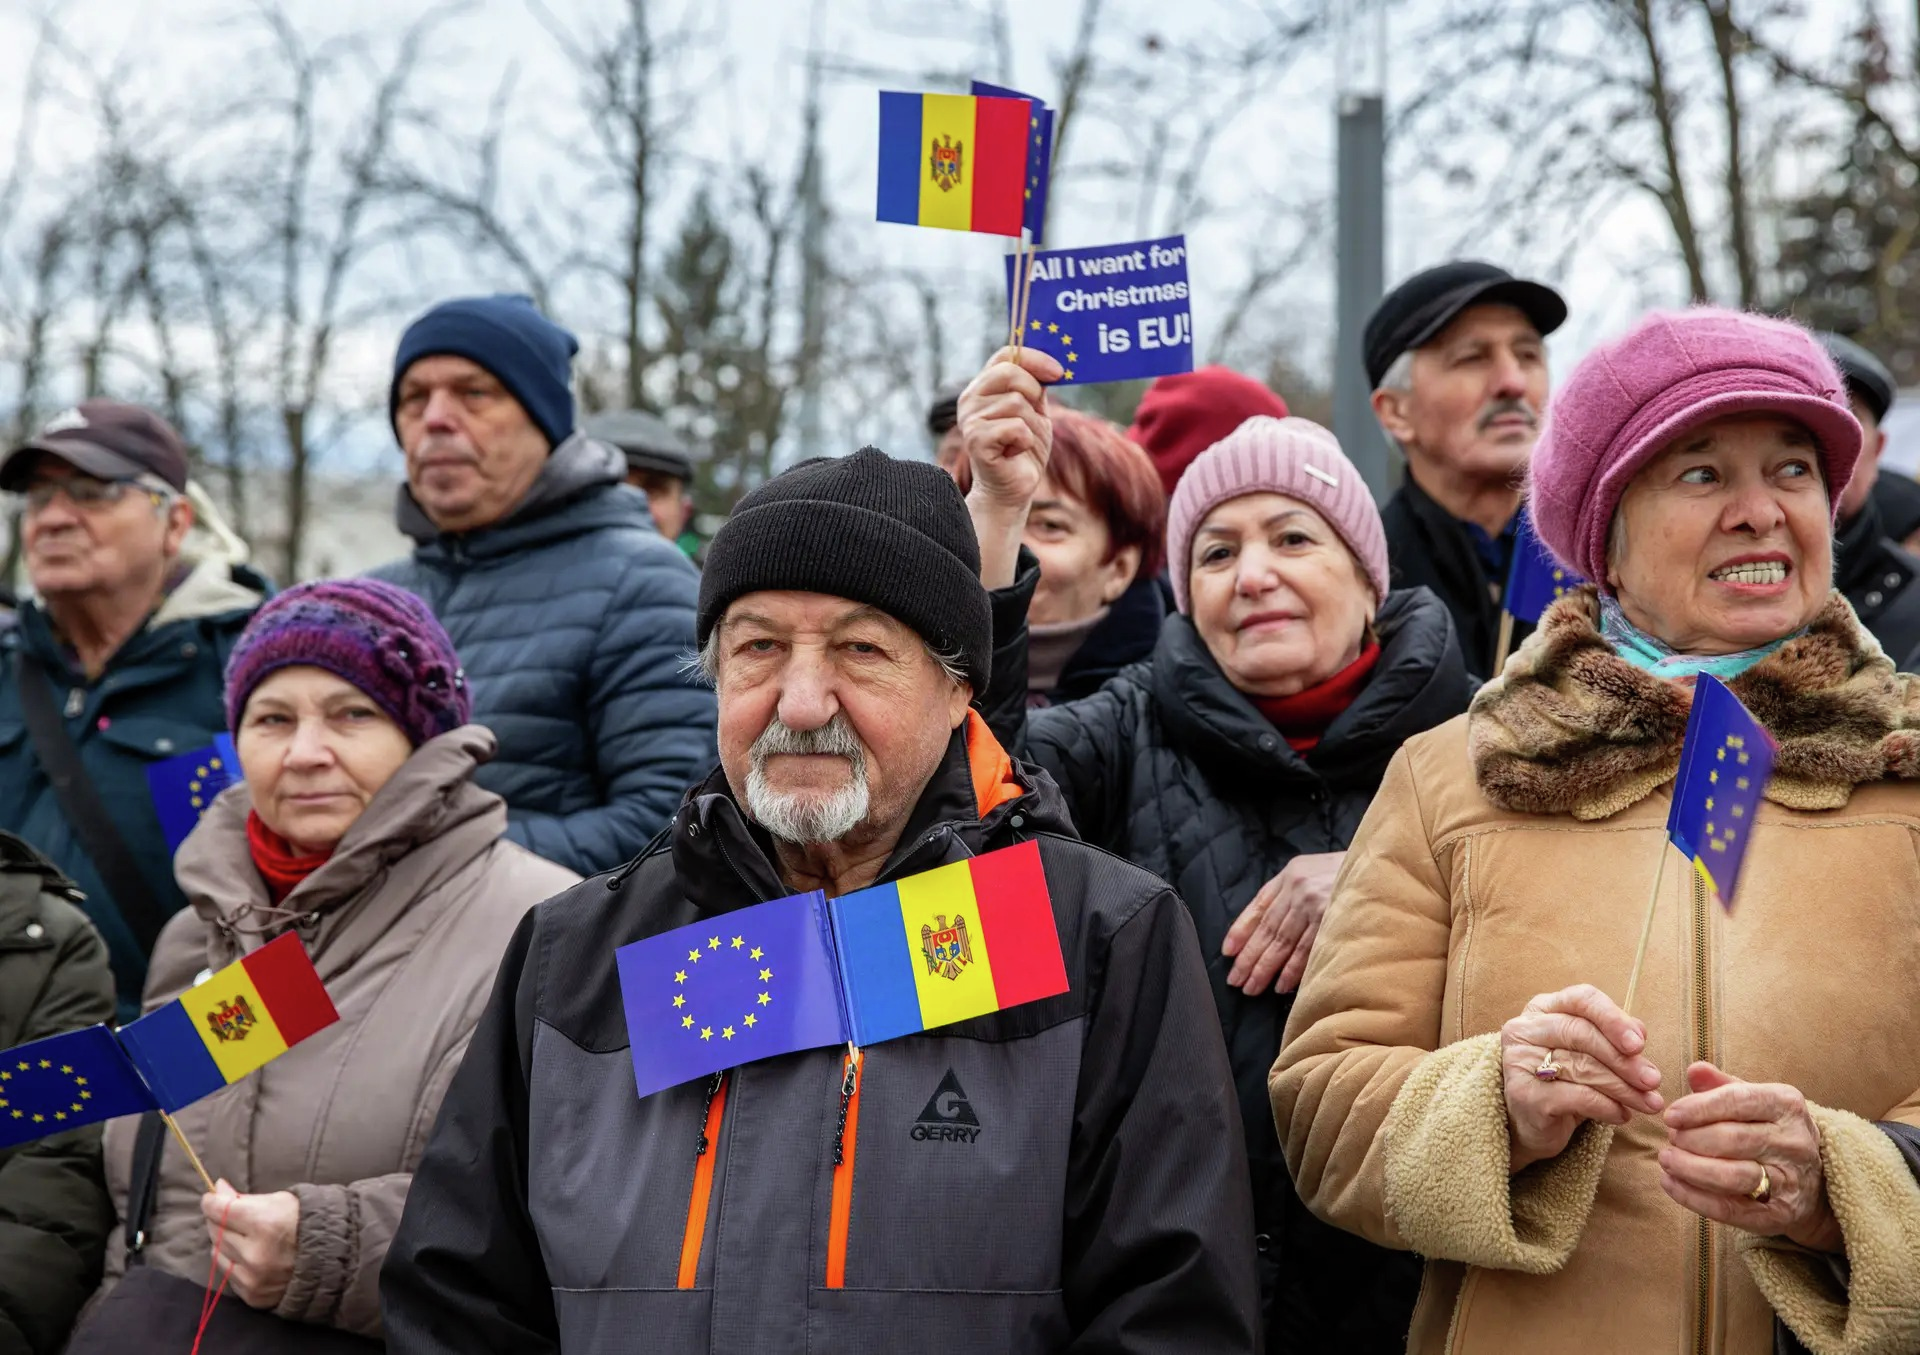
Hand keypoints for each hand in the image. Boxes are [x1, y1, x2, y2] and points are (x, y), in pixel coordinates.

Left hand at [202, 1179, 299, 1309]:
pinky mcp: (253, 1295)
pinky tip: (249, 1255)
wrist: (336, 1257)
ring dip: (224, 1242)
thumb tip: (217, 1190)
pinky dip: (234, 1263)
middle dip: (219, 1220)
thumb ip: (245, 1198)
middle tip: (228, 1214)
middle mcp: (255, 1254)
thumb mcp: (281, 1200)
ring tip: (241, 1236)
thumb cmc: (309, 1221)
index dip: (212, 1201)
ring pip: (217, 1254)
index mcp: (264, 1223)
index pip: (220, 1210)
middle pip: (216, 1231)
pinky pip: (229, 1275)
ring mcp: (253, 1278)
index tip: (210, 1198)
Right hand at [957, 346, 1061, 509]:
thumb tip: (1053, 364)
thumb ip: (1036, 386)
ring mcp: (970, 419)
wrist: (1012, 488)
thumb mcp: (1035, 410)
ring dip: (1031, 426)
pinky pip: (1016, 428)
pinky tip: (1014, 452)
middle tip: (1036, 416)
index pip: (1006, 355)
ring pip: (1017, 404)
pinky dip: (1026, 442)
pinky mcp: (976, 440)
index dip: (1034, 358)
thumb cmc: (1023, 448)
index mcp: (982, 387)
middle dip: (1033, 393)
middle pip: (1011, 373)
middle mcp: (970, 399)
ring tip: (1020, 442)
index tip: (1058, 372)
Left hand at [1221, 852, 1343, 993]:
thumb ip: (1294, 892)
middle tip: (1237, 981)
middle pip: (1267, 930)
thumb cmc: (1355, 871)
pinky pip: (1307, 949)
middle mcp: (1298, 887)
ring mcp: (1315, 902)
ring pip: (1282, 942)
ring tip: (1253, 988)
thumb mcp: (1318, 870)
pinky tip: (1282, 985)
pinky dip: (1293, 970)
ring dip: (1266, 968)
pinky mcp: (1332, 917)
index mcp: (1291, 874)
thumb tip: (1269, 929)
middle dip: (1249, 958)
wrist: (1389, 861)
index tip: (1229, 952)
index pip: (1258, 907)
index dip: (1241, 931)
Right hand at [1501, 984, 1664, 1172]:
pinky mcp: (1524, 1094)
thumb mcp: (1589, 1053)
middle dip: (1623, 1060)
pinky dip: (1607, 1107)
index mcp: (1543, 1008)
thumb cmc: (1564, 1080)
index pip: (1581, 999)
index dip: (1613, 1019)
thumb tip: (1640, 1031)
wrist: (1531, 1122)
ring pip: (1582, 1067)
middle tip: (1653, 1080)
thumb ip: (1612, 1037)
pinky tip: (1622, 1115)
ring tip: (1648, 1103)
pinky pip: (1577, 1097)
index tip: (1640, 1044)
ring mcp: (1520, 1061)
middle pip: (1581, 1034)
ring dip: (1623, 1088)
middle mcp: (1525, 1029)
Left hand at [1660, 1062, 1841, 1251]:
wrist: (1814, 1181)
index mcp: (1787, 1105)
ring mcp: (1791, 1180)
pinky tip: (1671, 1184)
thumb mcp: (1753, 1101)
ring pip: (1733, 1176)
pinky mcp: (1780, 1215)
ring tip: (1667, 1159)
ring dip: (1690, 1169)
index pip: (1739, 1101)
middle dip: (1692, 1139)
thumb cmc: (1769, 1130)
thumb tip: (1695, 1070)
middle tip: (1671, 1139)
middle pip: (1733, 1139)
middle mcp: (1795, 1142)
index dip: (1699, 1108)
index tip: (1670, 1116)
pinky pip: (1731, 1210)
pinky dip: (1695, 1198)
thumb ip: (1722, 1086)